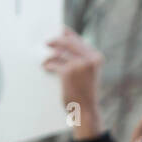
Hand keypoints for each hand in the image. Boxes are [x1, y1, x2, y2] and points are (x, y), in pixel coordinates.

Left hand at [43, 26, 104, 140]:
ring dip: (50, 56)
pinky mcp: (68, 72)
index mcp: (96, 57)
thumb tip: (66, 43)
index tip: (60, 31)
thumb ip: (82, 59)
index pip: (79, 40)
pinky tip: (46, 67)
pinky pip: (54, 63)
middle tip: (47, 42)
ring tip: (45, 60)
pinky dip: (48, 65)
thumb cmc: (85, 93)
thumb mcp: (89, 73)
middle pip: (68, 42)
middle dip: (56, 40)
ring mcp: (79, 65)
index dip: (68, 34)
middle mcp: (89, 59)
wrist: (86, 110)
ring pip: (59, 53)